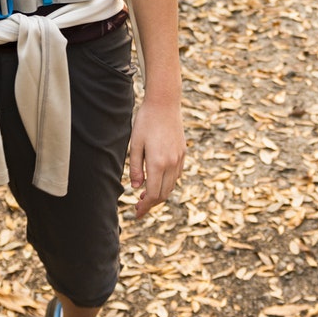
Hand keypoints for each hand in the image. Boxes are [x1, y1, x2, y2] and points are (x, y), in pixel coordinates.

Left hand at [128, 98, 185, 216]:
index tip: (136, 213)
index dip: (144, 207)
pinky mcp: (183, 153)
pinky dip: (167, 183)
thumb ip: (134, 168)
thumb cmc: (145, 122)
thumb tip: (135, 187)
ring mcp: (179, 158)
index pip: (153, 194)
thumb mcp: (135, 144)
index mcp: (158, 163)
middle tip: (139, 207)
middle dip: (151, 204)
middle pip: (164, 194)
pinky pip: (177, 175)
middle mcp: (171, 164)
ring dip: (160, 195)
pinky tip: (157, 181)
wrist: (165, 103)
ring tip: (145, 195)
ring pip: (171, 186)